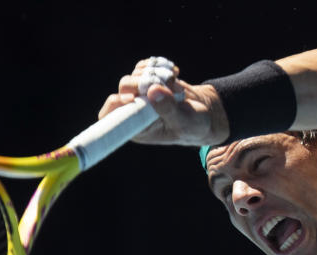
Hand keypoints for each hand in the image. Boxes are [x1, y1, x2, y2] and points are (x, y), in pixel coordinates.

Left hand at [97, 57, 228, 145]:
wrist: (205, 114)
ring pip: (135, 74)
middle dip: (141, 82)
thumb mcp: (184, 122)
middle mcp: (135, 110)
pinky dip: (158, 65)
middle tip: (163, 83)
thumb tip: (152, 90)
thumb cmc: (194, 126)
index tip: (130, 97)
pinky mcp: (149, 81)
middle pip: (124, 88)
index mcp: (137, 127)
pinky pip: (145, 66)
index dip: (115, 104)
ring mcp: (141, 94)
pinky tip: (173, 73)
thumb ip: (168, 109)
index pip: (111, 117)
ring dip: (154, 72)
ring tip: (173, 80)